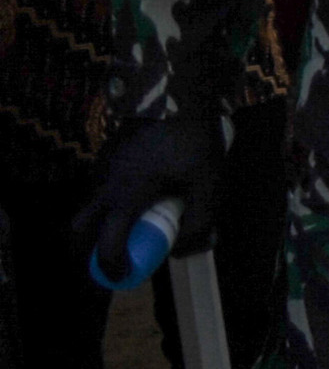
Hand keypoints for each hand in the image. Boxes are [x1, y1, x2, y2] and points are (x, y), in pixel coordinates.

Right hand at [78, 112, 221, 281]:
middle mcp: (105, 185)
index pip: (106, 243)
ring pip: (91, 207)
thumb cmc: (193, 139)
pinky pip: (103, 189)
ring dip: (108, 223)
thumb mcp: (208, 183)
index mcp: (126, 195)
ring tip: (146, 220)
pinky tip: (150, 193)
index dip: (112, 266)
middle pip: (79, 228)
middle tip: (117, 258)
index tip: (124, 276)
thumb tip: (186, 249)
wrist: (176, 93)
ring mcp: (102, 169)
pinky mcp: (107, 158)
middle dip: (91, 249)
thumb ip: (201, 221)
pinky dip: (116, 202)